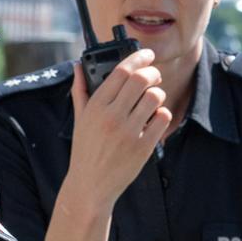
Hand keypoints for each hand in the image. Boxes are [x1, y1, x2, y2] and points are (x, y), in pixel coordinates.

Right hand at [62, 51, 170, 214]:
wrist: (90, 186)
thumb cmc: (85, 151)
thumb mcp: (79, 120)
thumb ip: (80, 91)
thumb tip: (78, 66)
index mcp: (96, 106)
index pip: (121, 71)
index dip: (138, 58)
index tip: (147, 54)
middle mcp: (111, 116)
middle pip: (141, 79)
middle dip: (152, 72)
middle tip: (155, 75)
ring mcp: (128, 132)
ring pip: (155, 97)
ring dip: (159, 93)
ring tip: (154, 99)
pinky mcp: (143, 147)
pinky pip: (163, 119)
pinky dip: (163, 114)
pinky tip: (156, 118)